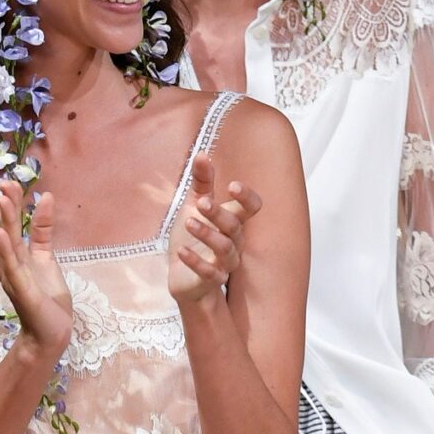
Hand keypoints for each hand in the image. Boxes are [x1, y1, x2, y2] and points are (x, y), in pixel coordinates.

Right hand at [0, 181, 71, 361]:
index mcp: (19, 256)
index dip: (14, 203)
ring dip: (5, 222)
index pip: (15, 224)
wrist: (51, 333)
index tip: (12, 182)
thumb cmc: (49, 299)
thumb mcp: (48, 259)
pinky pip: (12, 267)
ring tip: (2, 199)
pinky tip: (2, 234)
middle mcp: (11, 264)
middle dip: (7, 206)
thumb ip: (44, 231)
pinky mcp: (21, 290)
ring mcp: (13, 277)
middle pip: (8, 229)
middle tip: (4, 182)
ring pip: (8, 245)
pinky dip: (6, 250)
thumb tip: (45, 198)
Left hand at [168, 153, 260, 308]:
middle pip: (235, 227)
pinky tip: (181, 251)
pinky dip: (195, 261)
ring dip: (207, 233)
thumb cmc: (193, 239)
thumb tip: (202, 154)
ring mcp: (224, 263)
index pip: (252, 209)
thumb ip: (201, 183)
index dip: (246, 198)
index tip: (232, 186)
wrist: (183, 277)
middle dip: (219, 213)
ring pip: (224, 248)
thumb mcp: (194, 207)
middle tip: (201, 202)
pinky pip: (208, 272)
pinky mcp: (210, 279)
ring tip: (188, 221)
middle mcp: (233, 242)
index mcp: (233, 222)